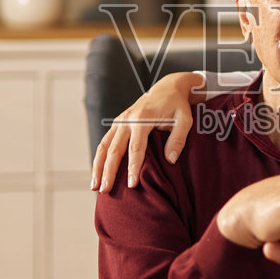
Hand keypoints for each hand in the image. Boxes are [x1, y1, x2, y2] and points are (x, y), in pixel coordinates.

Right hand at [91, 72, 205, 191]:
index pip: (136, 148)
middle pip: (114, 149)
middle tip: (105, 190)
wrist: (167, 88)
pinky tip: (97, 174)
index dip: (133, 167)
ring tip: (95, 187)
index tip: (131, 185)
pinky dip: (99, 159)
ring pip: (104, 146)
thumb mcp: (184, 119)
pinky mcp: (118, 124)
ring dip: (98, 167)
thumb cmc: (177, 106)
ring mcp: (120, 121)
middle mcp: (127, 119)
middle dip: (109, 171)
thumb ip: (178, 139)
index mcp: (142, 118)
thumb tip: (170, 160)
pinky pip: (105, 143)